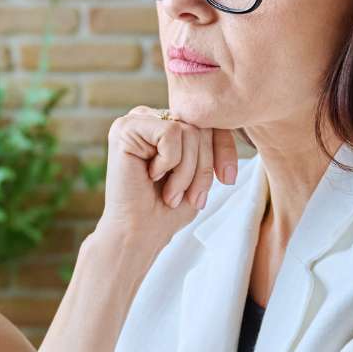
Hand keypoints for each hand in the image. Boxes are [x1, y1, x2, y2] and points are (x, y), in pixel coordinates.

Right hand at [99, 106, 238, 245]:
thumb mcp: (198, 172)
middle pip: (199, 126)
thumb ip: (207, 143)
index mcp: (164, 126)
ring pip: (187, 130)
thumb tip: (227, 117)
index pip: (208, 122)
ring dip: (186, 170)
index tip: (228, 179)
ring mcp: (135, 121)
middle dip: (203, 166)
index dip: (224, 149)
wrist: (139, 234)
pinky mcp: (125, 128)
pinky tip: (150, 176)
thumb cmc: (167, 210)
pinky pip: (171, 133)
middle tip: (191, 197)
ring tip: (170, 193)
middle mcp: (149, 118)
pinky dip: (169, 162)